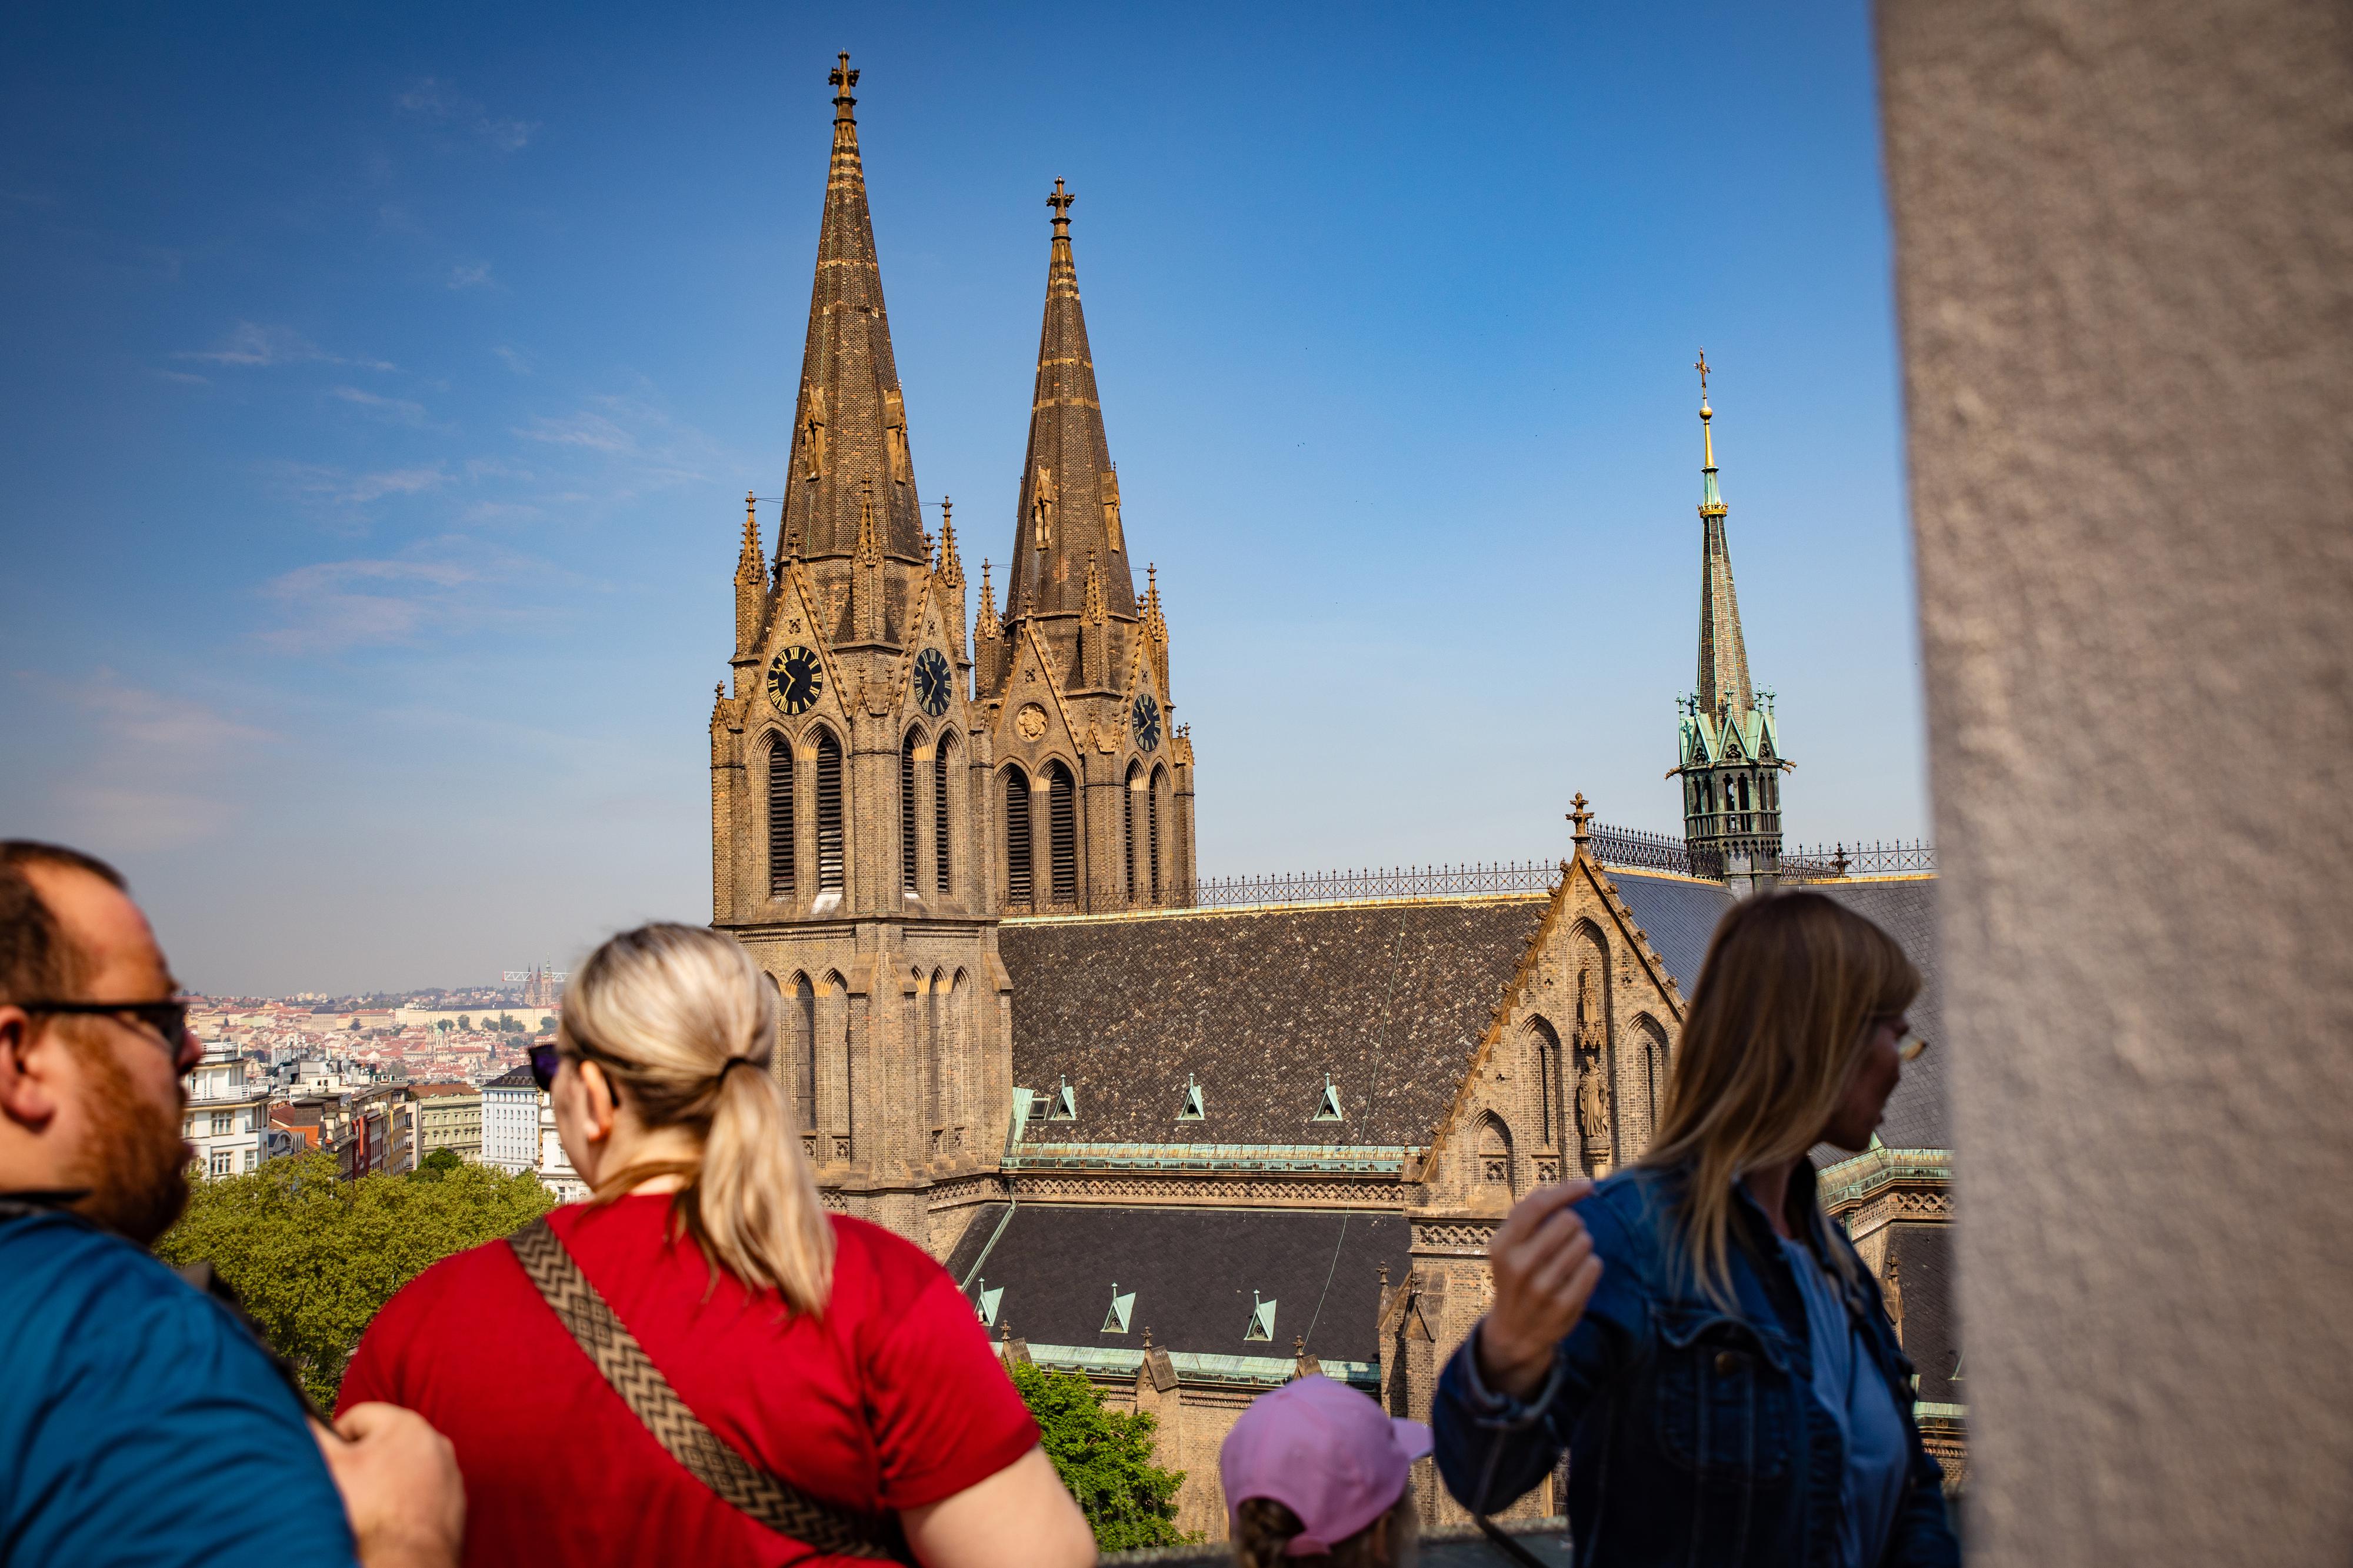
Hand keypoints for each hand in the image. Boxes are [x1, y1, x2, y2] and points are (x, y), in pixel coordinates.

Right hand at [312, 1403, 465, 1567]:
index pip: (359, 1417)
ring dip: (386, 1479)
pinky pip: (422, 1490)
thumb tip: (302, 1414)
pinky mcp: (455, 1499)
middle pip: (384, 1441)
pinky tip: (391, 1518)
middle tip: (349, 1488)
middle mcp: (435, 1442)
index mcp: (407, 1424)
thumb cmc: (368, 1512)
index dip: (337, 1440)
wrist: (404, 1559)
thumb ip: (315, 1433)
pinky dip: (406, 1499)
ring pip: (404, 1466)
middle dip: (364, 1460)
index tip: (332, 1465)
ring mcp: (449, 1471)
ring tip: (370, 1506)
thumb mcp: (332, 1466)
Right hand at [1475, 1179, 1602, 1400]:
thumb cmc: (1516, 1276)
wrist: (1514, 1332)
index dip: (1567, 1190)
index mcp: (1502, 1246)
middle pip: (1568, 1220)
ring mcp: (1542, 1288)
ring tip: (1568, 1260)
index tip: (1589, 1185)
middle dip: (1574, 1224)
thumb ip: (1527, 1217)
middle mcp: (1519, 1266)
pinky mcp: (1564, 1305)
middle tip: (1565, 1239)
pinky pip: (1594, 1266)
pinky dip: (1591, 1265)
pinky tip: (1578, 1274)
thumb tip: (1561, 1189)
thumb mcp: (1508, 1247)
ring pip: (1584, 1242)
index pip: (1538, 1204)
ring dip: (1583, 1245)